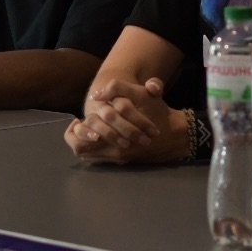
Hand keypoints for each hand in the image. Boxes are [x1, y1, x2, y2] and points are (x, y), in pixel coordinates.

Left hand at [65, 78, 185, 163]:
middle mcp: (113, 153)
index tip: (77, 119)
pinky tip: (101, 135)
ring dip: (85, 143)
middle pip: (80, 152)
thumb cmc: (159, 114)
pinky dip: (95, 148)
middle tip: (79, 124)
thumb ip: (119, 89)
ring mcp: (118, 159)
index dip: (74, 131)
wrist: (177, 136)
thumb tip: (96, 95)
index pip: (80, 143)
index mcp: (115, 138)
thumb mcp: (143, 95)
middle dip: (76, 137)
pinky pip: (100, 159)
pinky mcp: (124, 161)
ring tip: (89, 129)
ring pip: (89, 157)